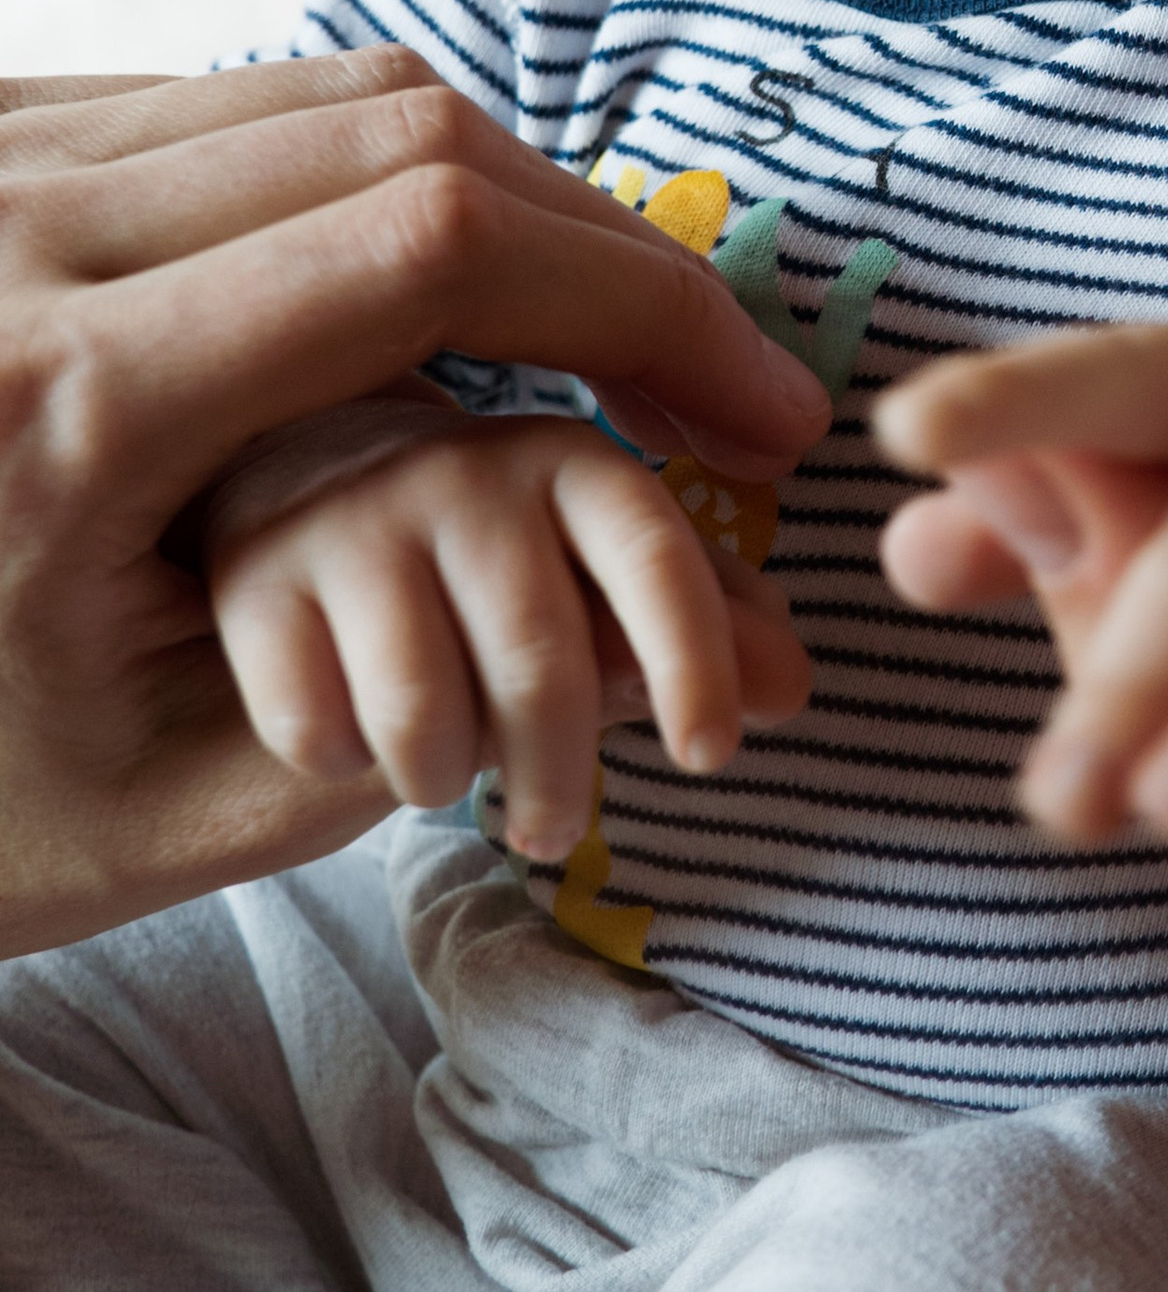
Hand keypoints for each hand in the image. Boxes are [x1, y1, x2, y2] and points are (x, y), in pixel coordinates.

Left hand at [0, 58, 830, 958]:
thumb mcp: (167, 813)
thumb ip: (412, 692)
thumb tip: (615, 562)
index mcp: (63, 405)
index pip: (436, 249)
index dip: (645, 304)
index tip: (759, 414)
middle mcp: (8, 232)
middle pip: (407, 136)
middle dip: (609, 247)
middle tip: (722, 380)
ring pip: (325, 97)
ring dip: (509, 206)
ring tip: (609, 340)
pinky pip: (226, 111)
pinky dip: (375, 185)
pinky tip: (441, 305)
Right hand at [207, 403, 811, 865]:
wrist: (298, 478)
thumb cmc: (484, 553)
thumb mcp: (598, 577)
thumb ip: (700, 628)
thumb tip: (793, 688)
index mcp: (573, 460)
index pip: (657, 556)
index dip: (694, 662)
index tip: (710, 760)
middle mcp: (463, 467)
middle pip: (541, 664)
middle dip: (562, 778)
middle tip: (556, 831)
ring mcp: (348, 516)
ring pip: (425, 712)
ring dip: (446, 779)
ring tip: (446, 774)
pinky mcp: (252, 575)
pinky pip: (317, 726)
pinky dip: (345, 763)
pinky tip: (351, 736)